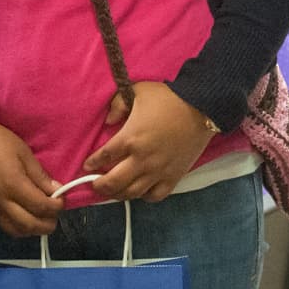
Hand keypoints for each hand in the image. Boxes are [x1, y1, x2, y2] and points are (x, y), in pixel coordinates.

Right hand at [0, 117, 61, 236]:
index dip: (56, 206)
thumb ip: (41, 176)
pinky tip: (28, 218)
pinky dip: (20, 228)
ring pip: (16, 231)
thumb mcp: (25, 153)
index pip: (40, 207)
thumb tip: (56, 191)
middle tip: (56, 213)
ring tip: (43, 218)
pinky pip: (5, 226)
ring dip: (33, 229)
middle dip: (47, 224)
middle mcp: (2, 201)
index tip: (62, 199)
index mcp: (13, 185)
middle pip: (29, 225)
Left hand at [81, 81, 214, 202]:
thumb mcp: (137, 91)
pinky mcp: (173, 177)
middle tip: (95, 184)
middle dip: (100, 186)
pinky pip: (155, 196)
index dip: (92, 163)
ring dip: (119, 194)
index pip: (104, 156)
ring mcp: (158, 171)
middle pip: (114, 182)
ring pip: (132, 193)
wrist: (201, 107)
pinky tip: (140, 191)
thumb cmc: (167, 98)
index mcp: (130, 138)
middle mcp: (141, 159)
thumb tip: (108, 120)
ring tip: (113, 192)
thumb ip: (118, 104)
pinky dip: (144, 196)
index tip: (87, 166)